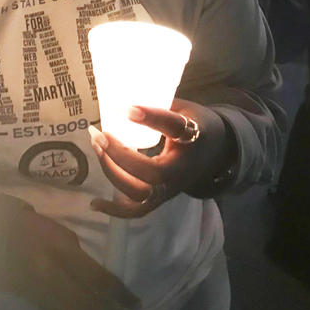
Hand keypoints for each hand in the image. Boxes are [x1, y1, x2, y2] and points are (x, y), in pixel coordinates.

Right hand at [0, 209, 139, 309]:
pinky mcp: (21, 294)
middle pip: (84, 305)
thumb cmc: (10, 212)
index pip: (96, 278)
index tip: (135, 302)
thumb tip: (83, 266)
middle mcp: (47, 272)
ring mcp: (32, 287)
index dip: (118, 293)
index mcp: (56, 247)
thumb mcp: (47, 224)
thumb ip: (67, 245)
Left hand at [89, 100, 230, 218]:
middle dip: (121, 155)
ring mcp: (171, 188)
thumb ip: (158, 106)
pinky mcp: (161, 198)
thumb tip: (121, 99)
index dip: (153, 119)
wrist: (215, 150)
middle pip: (154, 173)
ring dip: (113, 173)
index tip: (129, 110)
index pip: (176, 129)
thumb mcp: (184, 108)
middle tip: (100, 134)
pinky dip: (115, 209)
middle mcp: (183, 169)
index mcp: (194, 138)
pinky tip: (94, 203)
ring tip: (97, 148)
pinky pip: (138, 211)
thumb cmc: (193, 124)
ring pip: (142, 193)